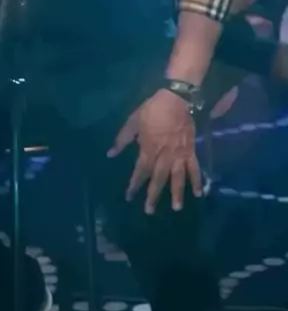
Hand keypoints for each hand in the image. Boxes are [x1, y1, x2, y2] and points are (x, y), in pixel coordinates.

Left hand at [108, 88, 201, 214]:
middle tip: (149, 211)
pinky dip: (197, 180)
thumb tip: (110, 154)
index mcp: (148, 149)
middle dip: (153, 195)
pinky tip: (199, 193)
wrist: (176, 99)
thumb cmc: (152, 109)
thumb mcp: (133, 121)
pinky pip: (195, 168)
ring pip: (178, 177)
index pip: (140, 171)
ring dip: (177, 193)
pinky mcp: (191, 150)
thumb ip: (122, 139)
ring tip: (177, 208)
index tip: (129, 196)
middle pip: (158, 178)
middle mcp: (164, 155)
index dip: (134, 184)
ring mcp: (179, 154)